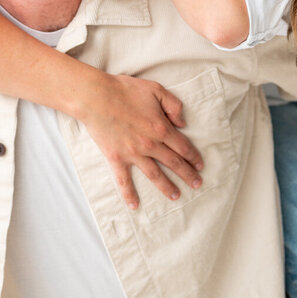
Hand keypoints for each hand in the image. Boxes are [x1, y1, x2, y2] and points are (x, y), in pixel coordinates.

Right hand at [79, 72, 203, 209]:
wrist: (96, 96)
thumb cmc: (125, 90)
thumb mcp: (156, 90)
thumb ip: (174, 106)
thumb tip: (183, 123)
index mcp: (161, 128)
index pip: (183, 147)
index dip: (194, 157)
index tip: (200, 165)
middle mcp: (150, 144)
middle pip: (174, 163)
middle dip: (187, 174)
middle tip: (197, 184)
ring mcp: (133, 154)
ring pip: (155, 175)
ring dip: (167, 187)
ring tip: (176, 196)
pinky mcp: (116, 158)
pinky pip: (124, 181)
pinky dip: (129, 195)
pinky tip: (135, 206)